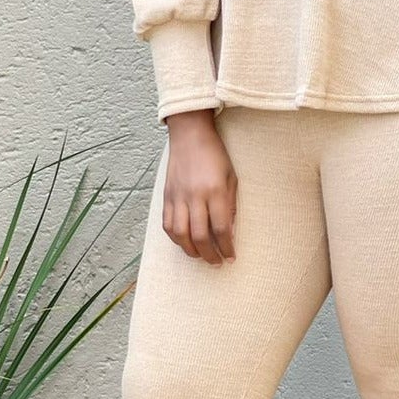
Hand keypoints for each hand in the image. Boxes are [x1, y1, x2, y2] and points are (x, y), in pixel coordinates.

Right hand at [163, 111, 237, 264]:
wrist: (190, 135)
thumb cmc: (215, 155)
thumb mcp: (232, 178)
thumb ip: (231, 206)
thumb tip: (229, 233)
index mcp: (215, 191)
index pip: (221, 228)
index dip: (227, 247)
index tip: (231, 257)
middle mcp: (195, 196)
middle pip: (200, 236)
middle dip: (210, 254)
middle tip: (217, 263)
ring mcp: (178, 197)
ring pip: (180, 234)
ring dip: (191, 251)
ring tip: (201, 256)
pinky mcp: (166, 196)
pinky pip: (168, 224)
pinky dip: (176, 238)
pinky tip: (185, 243)